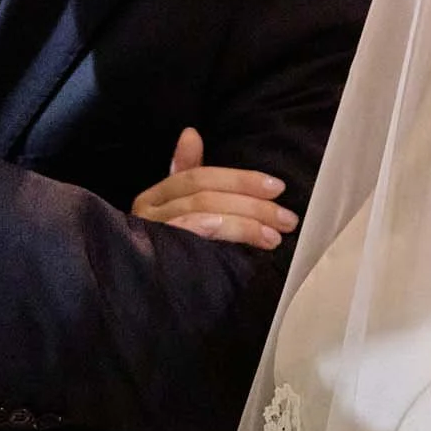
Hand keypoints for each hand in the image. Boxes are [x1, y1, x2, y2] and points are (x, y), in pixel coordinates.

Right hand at [130, 129, 298, 249]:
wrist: (144, 298)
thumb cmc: (173, 251)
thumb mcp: (185, 212)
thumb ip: (189, 174)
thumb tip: (190, 132)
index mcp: (156, 195)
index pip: (200, 175)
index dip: (242, 179)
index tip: (278, 188)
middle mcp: (148, 210)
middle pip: (206, 194)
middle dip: (252, 204)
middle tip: (286, 219)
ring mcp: (149, 233)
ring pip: (201, 213)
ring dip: (243, 223)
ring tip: (273, 236)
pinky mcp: (153, 255)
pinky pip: (182, 234)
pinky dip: (205, 228)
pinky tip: (232, 236)